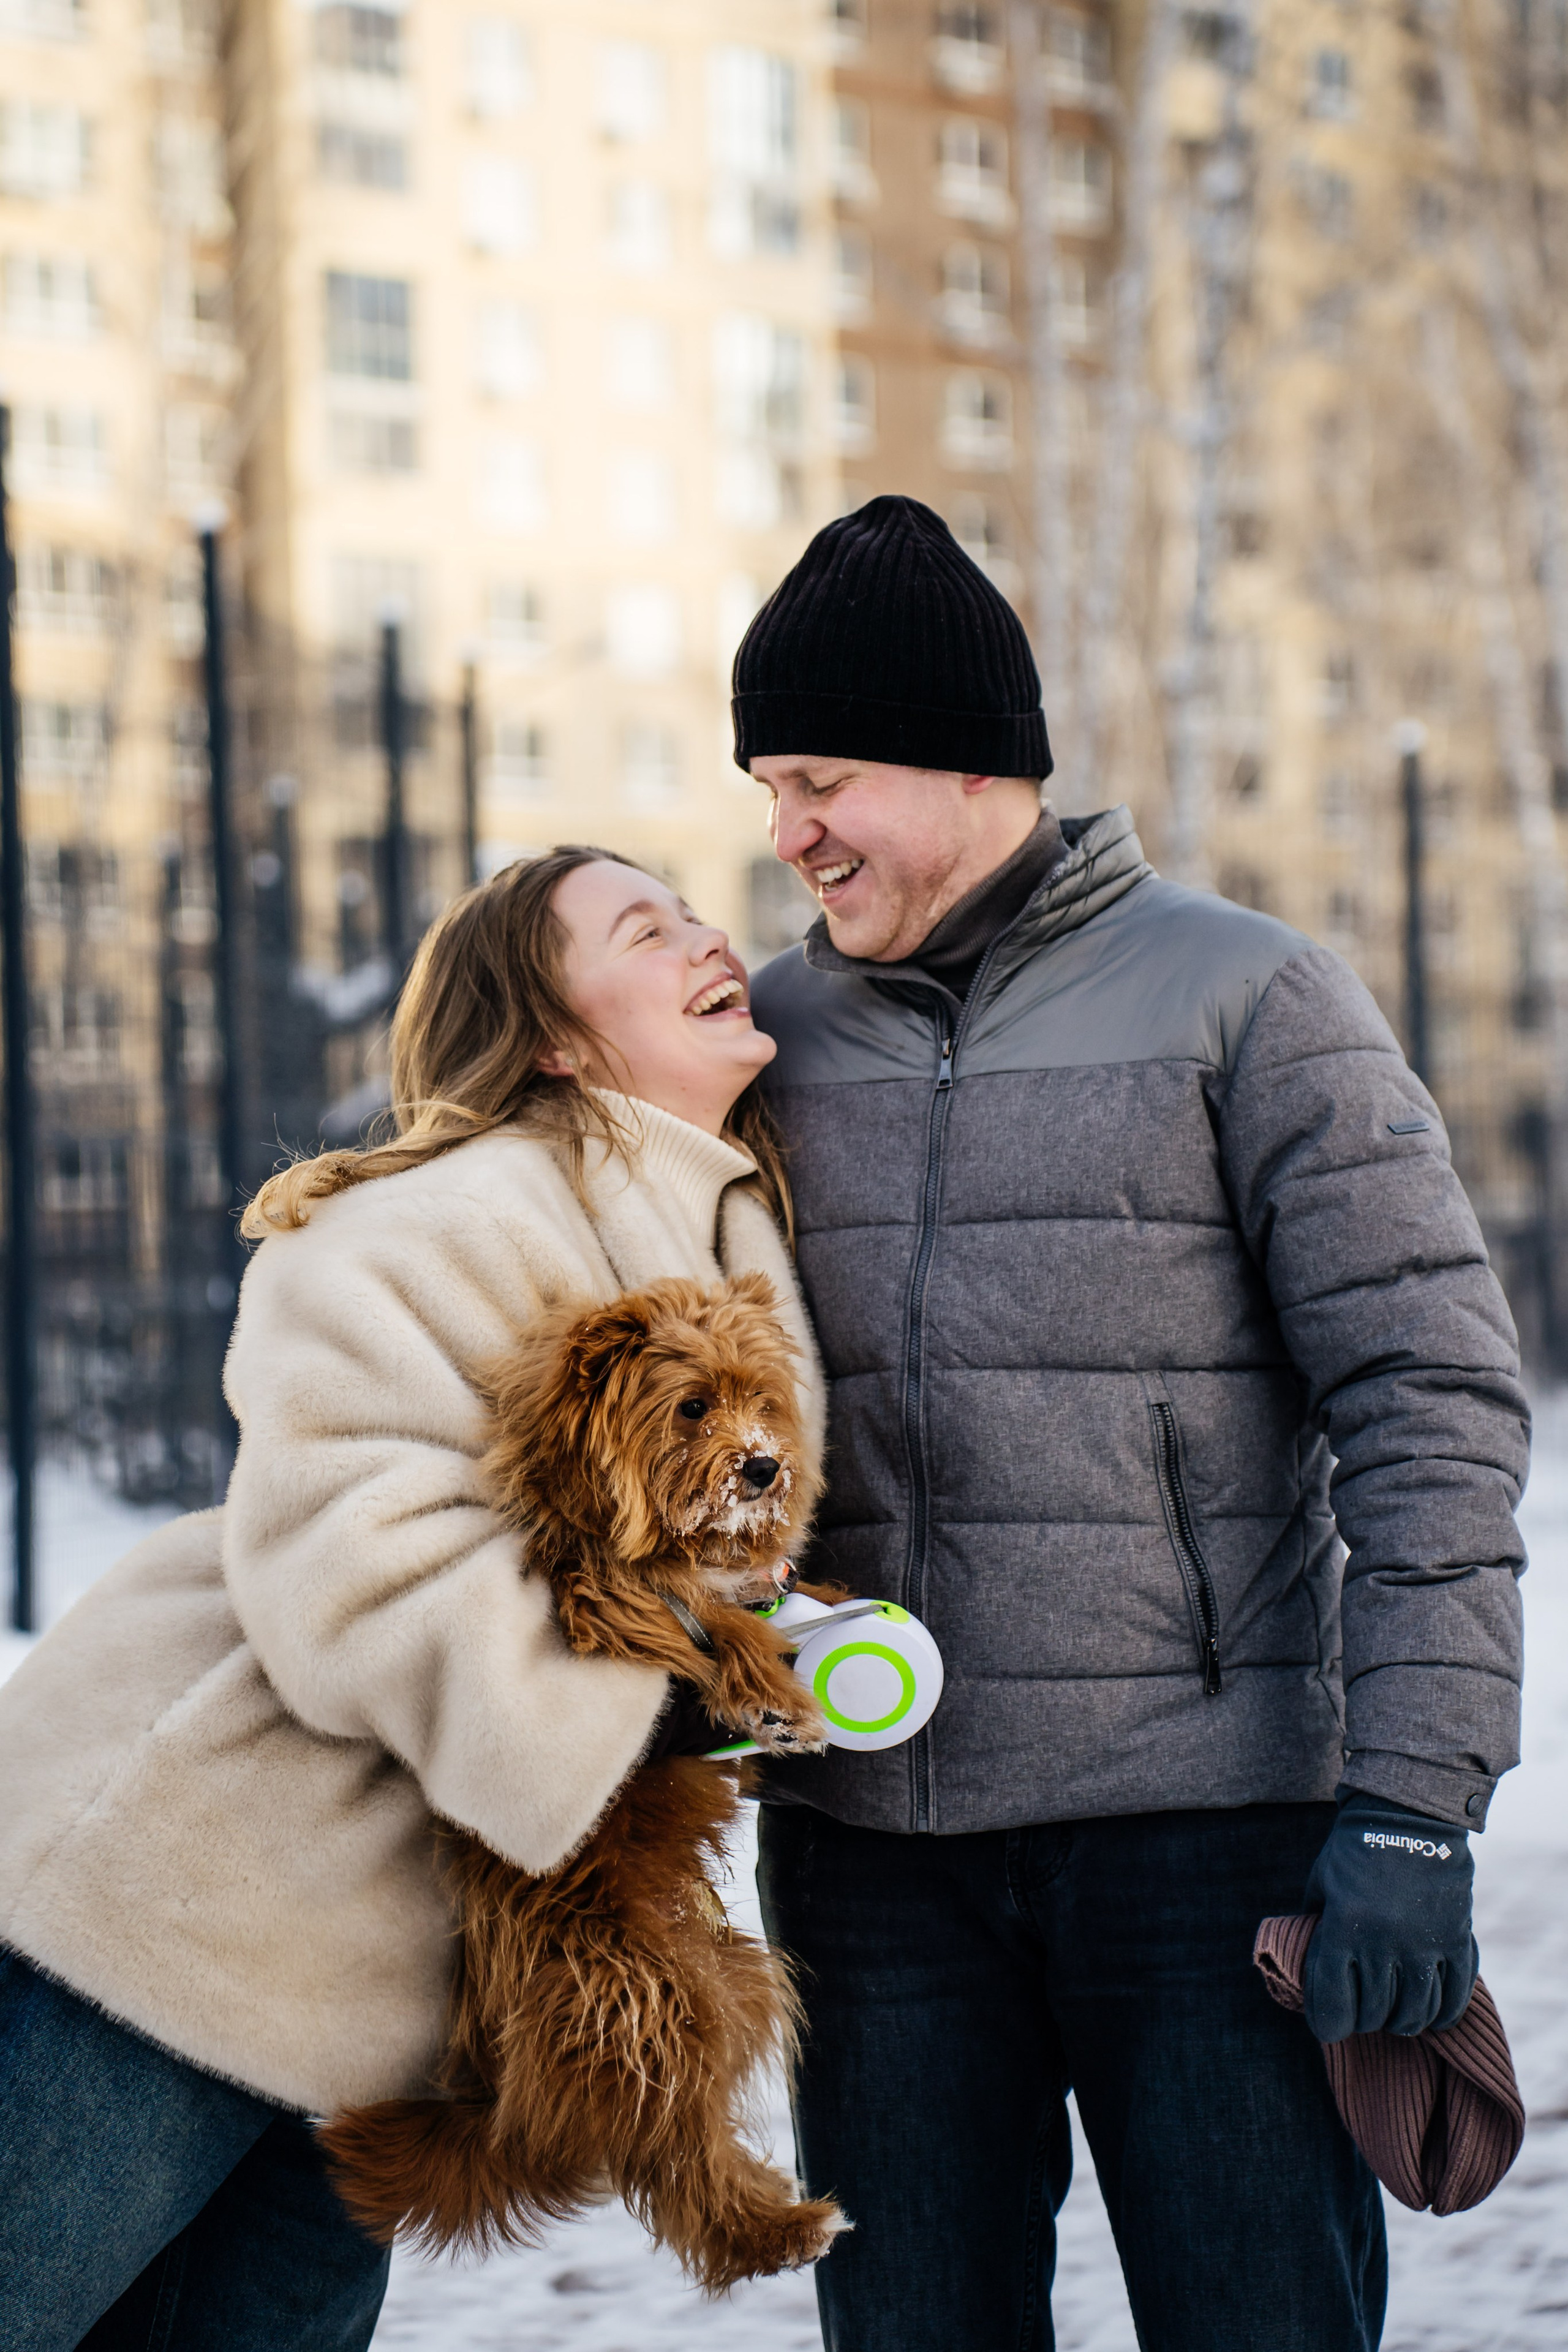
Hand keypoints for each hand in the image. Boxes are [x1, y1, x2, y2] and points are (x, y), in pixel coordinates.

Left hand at [1302, 1794, 1477, 2042]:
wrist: (1407, 1815)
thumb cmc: (1353, 1851)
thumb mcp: (1321, 1885)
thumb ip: (1316, 1928)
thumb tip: (1311, 1971)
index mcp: (1344, 1928)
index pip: (1332, 2004)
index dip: (1327, 2024)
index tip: (1328, 2026)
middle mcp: (1383, 1942)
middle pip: (1374, 2015)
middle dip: (1365, 2021)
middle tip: (1364, 2014)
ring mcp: (1423, 1943)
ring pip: (1414, 2014)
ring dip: (1402, 2022)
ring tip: (1395, 2015)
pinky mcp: (1456, 1940)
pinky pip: (1454, 1996)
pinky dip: (1444, 2015)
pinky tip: (1433, 2017)